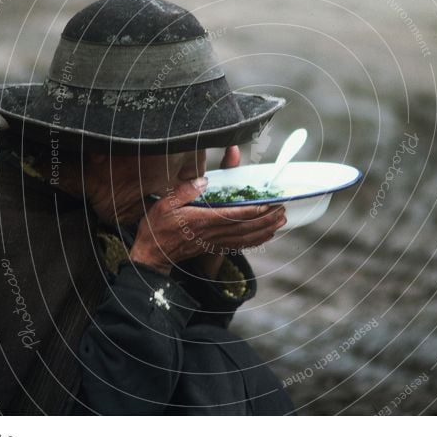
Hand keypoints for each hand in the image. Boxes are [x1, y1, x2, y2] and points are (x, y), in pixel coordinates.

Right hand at [131, 147, 285, 274]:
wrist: (152, 255)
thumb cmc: (157, 228)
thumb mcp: (165, 203)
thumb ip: (186, 190)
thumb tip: (206, 181)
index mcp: (203, 220)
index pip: (235, 214)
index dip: (255, 210)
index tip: (270, 203)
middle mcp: (213, 232)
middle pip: (247, 226)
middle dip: (267, 218)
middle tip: (284, 210)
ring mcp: (215, 241)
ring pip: (247, 236)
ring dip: (266, 229)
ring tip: (282, 221)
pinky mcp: (214, 246)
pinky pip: (240, 244)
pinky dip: (256, 240)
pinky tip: (266, 235)